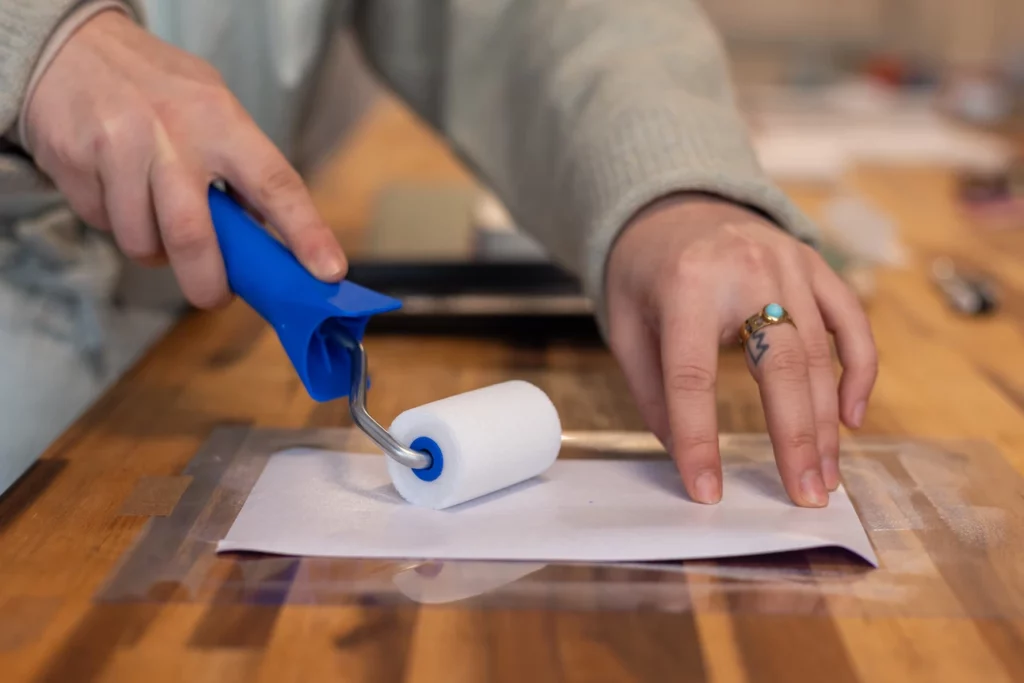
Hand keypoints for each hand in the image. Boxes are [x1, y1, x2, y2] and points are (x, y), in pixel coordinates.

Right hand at [24, 11, 346, 307]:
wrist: (72, 47)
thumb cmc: (159, 89)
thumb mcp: (214, 108)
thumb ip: (244, 167)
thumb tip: (274, 234)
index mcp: (221, 121)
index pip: (275, 184)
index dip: (305, 233)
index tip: (327, 272)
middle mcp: (171, 135)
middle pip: (193, 237)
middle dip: (207, 281)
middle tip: (214, 295)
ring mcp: (119, 149)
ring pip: (143, 241)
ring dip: (155, 252)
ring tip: (157, 223)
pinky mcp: (75, 163)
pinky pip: (103, 224)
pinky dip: (118, 225)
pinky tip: (120, 191)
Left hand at [606, 195, 876, 506]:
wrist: (675, 205)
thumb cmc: (645, 273)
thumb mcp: (626, 326)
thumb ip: (651, 389)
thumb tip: (682, 453)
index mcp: (685, 286)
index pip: (692, 376)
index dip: (699, 438)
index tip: (707, 491)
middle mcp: (745, 270)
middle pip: (779, 365)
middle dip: (795, 439)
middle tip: (806, 496)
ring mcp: (789, 263)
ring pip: (819, 353)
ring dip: (826, 422)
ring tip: (825, 477)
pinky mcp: (815, 265)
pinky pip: (850, 322)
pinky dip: (858, 371)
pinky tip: (851, 418)